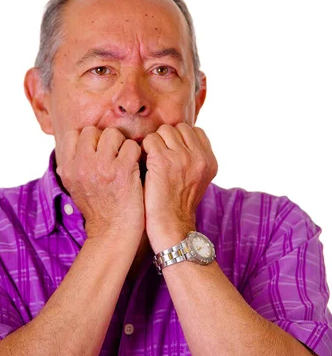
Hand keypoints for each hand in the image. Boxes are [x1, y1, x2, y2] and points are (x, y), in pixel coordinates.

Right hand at [56, 126, 144, 243]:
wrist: (112, 233)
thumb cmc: (98, 209)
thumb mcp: (75, 186)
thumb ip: (73, 164)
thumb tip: (76, 142)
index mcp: (68, 168)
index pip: (74, 134)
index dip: (88, 140)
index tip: (97, 152)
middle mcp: (82, 165)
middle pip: (93, 131)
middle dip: (106, 140)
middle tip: (113, 157)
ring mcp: (102, 167)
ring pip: (114, 134)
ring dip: (122, 145)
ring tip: (124, 162)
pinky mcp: (123, 171)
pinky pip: (132, 146)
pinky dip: (136, 154)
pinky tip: (134, 168)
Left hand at [141, 123, 217, 250]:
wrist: (171, 228)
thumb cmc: (178, 205)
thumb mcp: (197, 180)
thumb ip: (194, 158)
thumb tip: (180, 139)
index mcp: (210, 161)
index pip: (194, 131)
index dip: (180, 139)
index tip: (172, 153)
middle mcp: (199, 157)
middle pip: (178, 128)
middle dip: (167, 139)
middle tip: (160, 157)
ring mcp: (182, 158)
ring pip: (163, 131)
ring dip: (155, 143)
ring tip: (152, 162)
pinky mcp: (163, 161)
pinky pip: (150, 140)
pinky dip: (144, 150)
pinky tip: (145, 165)